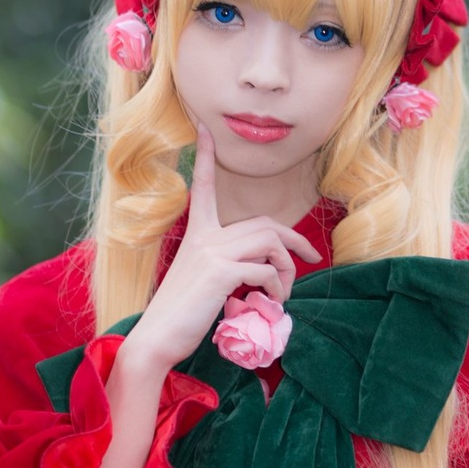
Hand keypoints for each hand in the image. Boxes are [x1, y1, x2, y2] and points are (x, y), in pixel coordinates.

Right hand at [124, 125, 320, 374]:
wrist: (158, 338)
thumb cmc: (180, 314)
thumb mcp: (202, 279)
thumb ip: (227, 264)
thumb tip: (261, 270)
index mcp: (196, 234)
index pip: (202, 187)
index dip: (204, 157)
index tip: (205, 129)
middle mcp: (204, 236)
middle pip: (263, 223)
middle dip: (294, 240)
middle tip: (311, 259)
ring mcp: (212, 252)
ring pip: (269, 242)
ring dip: (288, 269)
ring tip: (282, 292)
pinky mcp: (221, 273)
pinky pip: (265, 270)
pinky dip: (277, 287)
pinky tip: (271, 302)